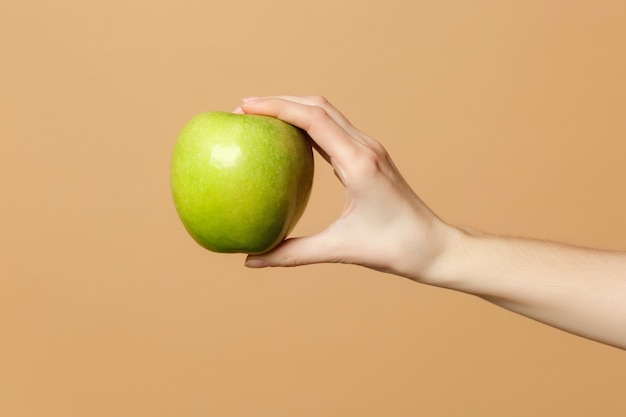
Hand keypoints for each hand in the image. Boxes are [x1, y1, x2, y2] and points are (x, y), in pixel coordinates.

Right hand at [238, 96, 455, 280]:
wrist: (435, 245)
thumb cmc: (395, 248)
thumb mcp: (340, 250)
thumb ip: (293, 254)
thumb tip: (251, 261)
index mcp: (359, 163)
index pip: (313, 118)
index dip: (276, 106)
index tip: (244, 107)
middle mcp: (365, 148)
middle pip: (318, 106)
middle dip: (280, 101)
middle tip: (243, 110)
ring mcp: (369, 150)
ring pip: (327, 114)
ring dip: (294, 109)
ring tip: (260, 118)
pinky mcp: (369, 158)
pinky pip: (334, 132)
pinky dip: (307, 127)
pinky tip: (288, 140)